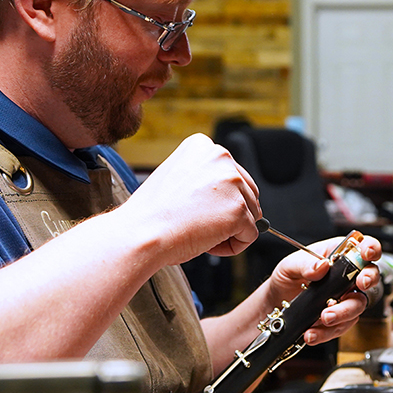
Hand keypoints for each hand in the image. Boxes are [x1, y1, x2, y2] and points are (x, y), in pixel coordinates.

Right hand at [121, 134, 261, 261]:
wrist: (141, 233)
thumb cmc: (153, 213)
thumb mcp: (178, 178)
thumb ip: (205, 179)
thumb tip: (235, 197)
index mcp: (204, 146)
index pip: (232, 175)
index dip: (218, 199)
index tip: (195, 207)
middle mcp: (222, 158)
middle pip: (247, 193)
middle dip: (228, 214)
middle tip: (198, 223)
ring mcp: (233, 183)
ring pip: (251, 215)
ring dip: (230, 230)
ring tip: (200, 232)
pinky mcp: (240, 210)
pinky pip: (250, 235)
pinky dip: (234, 246)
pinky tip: (208, 243)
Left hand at [268, 234, 382, 345]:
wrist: (277, 303)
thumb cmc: (288, 277)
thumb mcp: (290, 265)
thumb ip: (305, 264)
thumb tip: (321, 266)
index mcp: (339, 254)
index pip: (363, 246)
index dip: (371, 248)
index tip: (367, 254)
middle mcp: (347, 276)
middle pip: (370, 276)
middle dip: (368, 280)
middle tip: (360, 284)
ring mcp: (346, 298)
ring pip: (357, 305)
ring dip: (343, 312)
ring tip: (324, 317)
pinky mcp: (340, 319)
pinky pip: (341, 326)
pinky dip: (326, 331)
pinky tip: (312, 332)